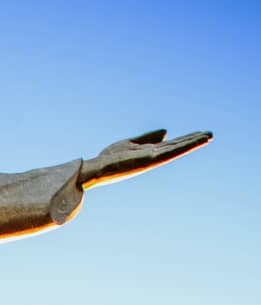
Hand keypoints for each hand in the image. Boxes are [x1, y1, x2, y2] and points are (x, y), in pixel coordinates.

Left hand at [81, 129, 211, 187]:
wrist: (95, 170)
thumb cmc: (109, 159)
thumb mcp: (130, 143)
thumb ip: (148, 138)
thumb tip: (166, 132)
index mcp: (149, 153)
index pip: (171, 145)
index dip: (185, 139)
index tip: (200, 134)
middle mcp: (152, 157)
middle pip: (176, 147)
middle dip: (193, 141)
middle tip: (211, 135)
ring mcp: (151, 159)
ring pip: (176, 149)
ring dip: (192, 143)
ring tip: (208, 136)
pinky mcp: (148, 160)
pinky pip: (168, 152)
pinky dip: (181, 146)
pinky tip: (190, 142)